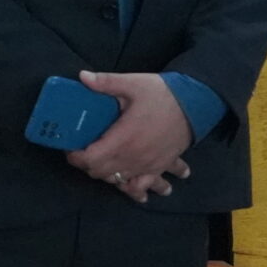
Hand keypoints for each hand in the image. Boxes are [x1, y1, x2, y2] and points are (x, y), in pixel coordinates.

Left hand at [65, 71, 192, 204]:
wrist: (196, 105)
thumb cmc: (162, 95)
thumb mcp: (132, 83)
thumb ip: (106, 82)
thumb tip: (82, 76)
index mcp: (123, 139)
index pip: (91, 159)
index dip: (76, 156)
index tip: (70, 147)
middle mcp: (134, 158)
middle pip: (102, 173)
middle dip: (88, 165)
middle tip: (82, 151)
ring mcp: (149, 166)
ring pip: (121, 183)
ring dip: (108, 176)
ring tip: (103, 165)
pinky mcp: (160, 167)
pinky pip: (146, 186)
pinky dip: (136, 190)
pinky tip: (130, 187)